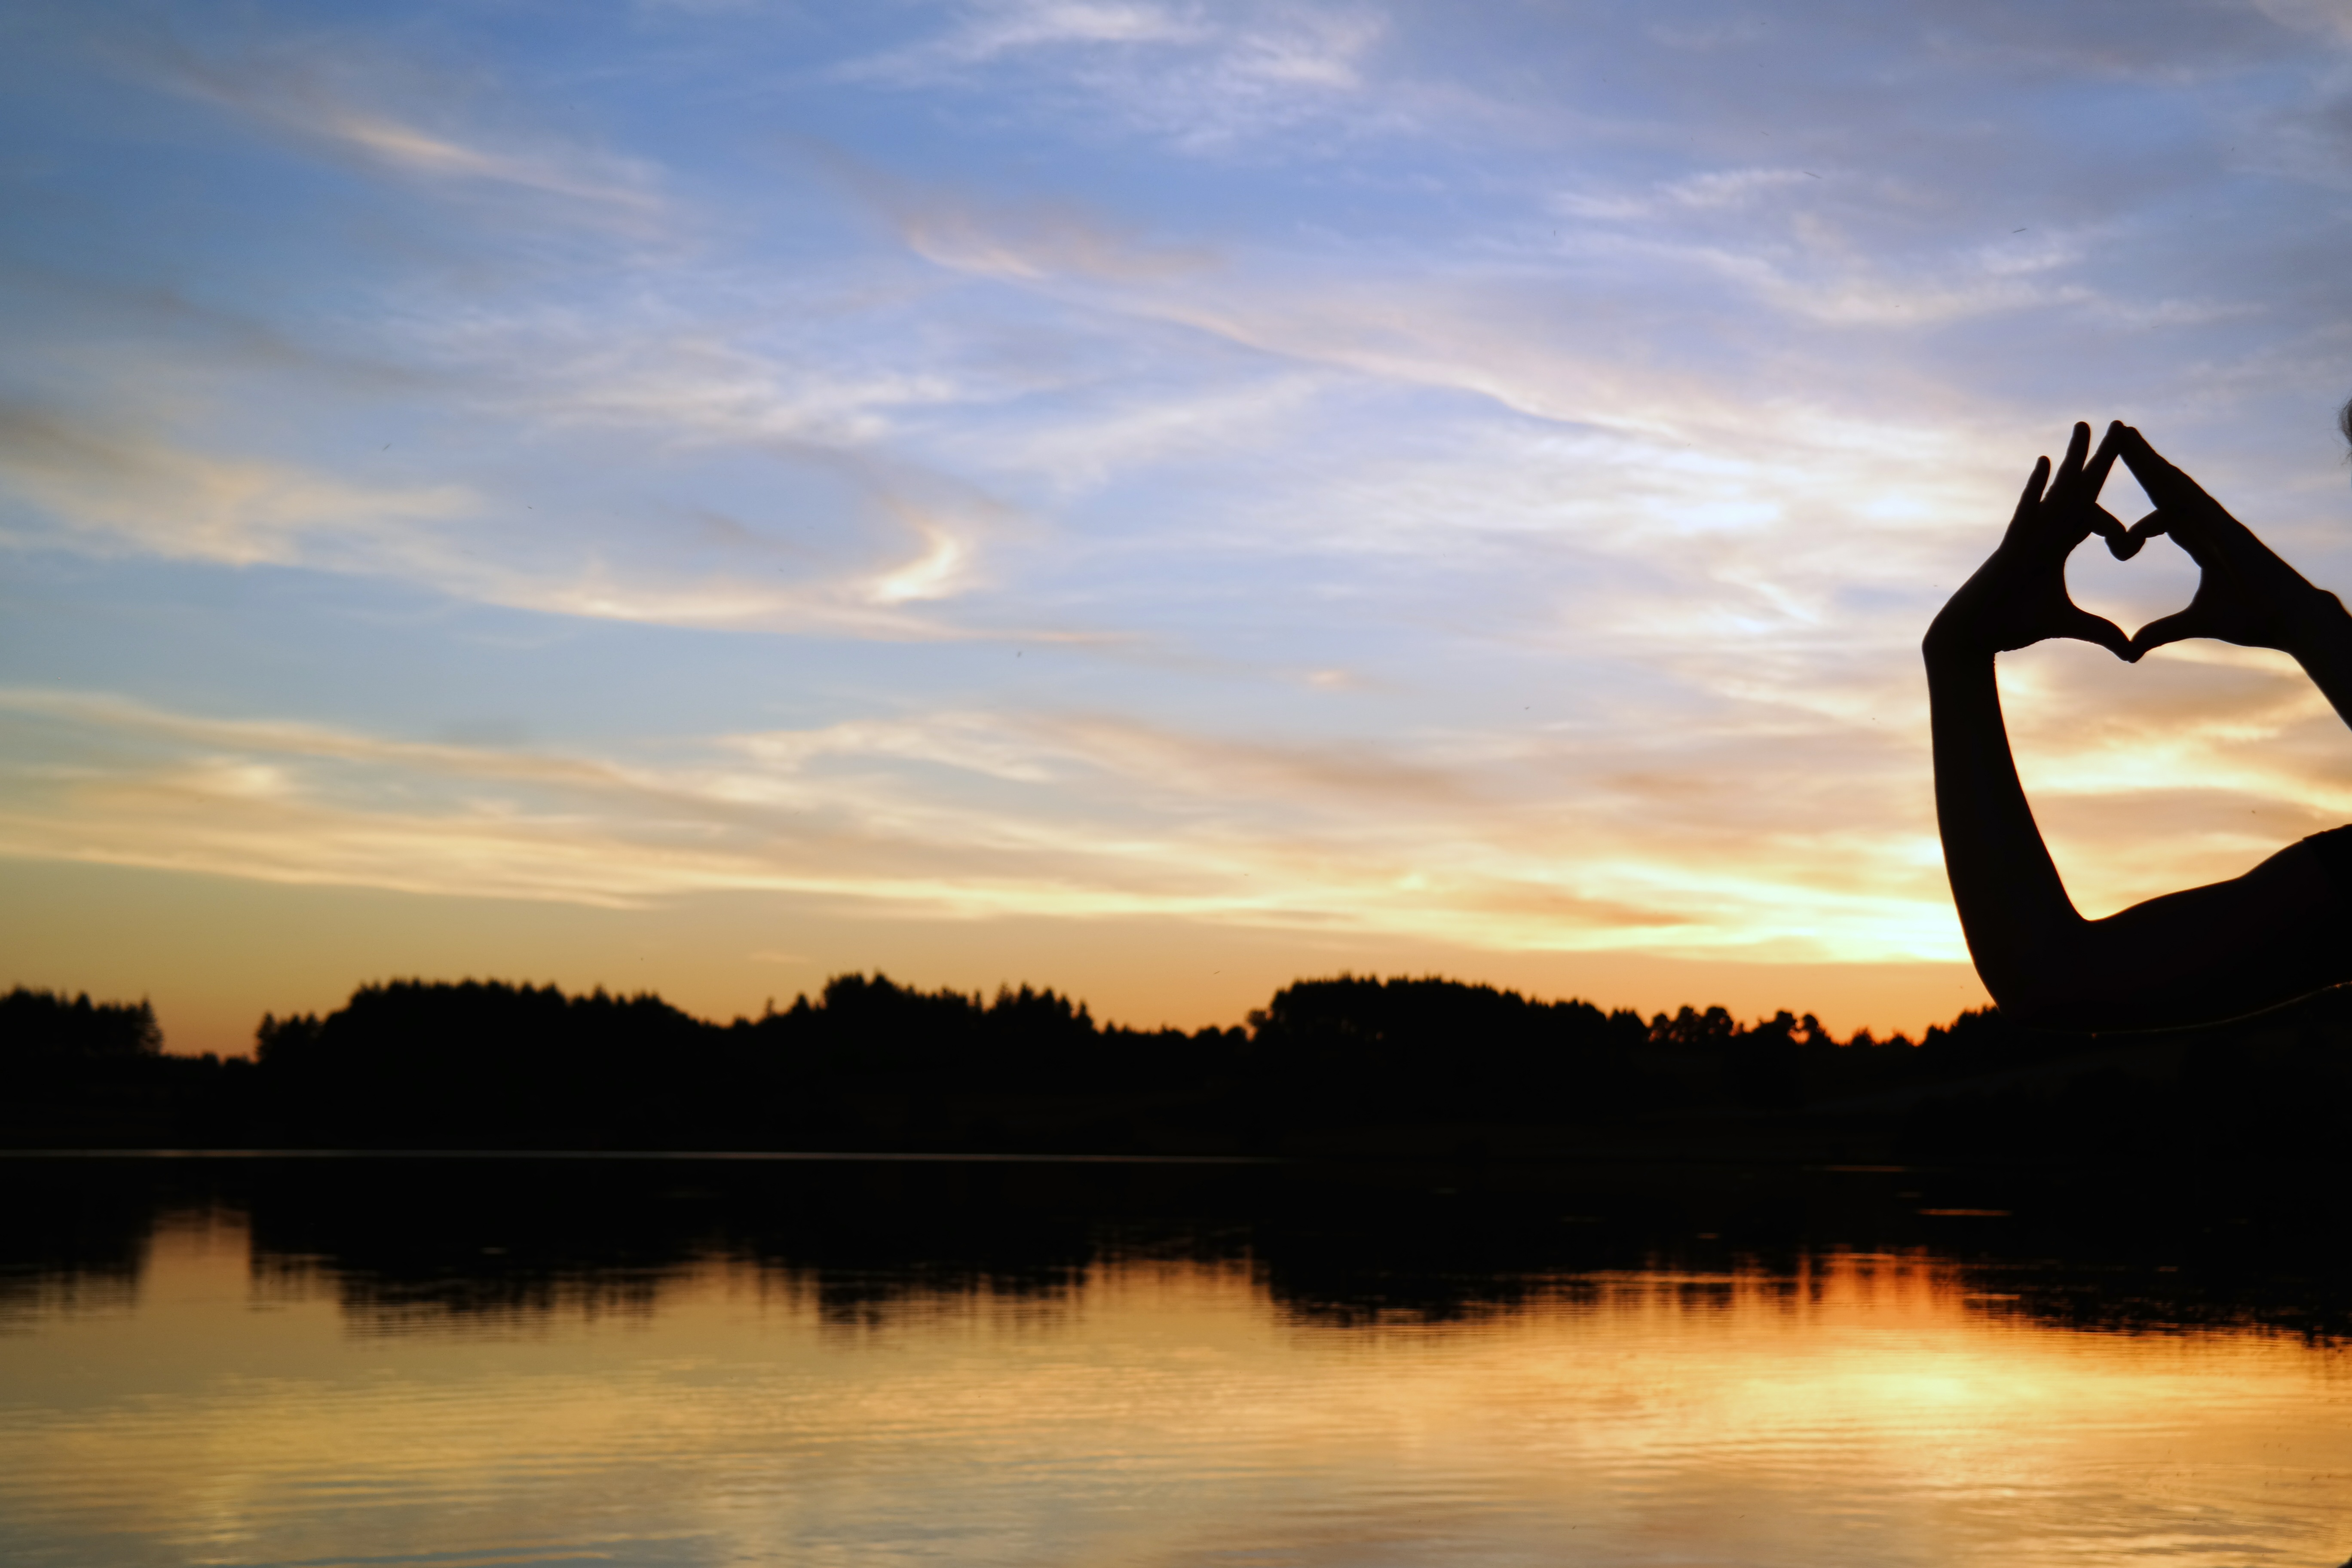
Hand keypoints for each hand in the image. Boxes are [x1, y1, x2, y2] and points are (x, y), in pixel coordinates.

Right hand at [1926, 420, 2132, 662]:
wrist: (1974, 636)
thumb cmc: (2012, 626)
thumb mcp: (2068, 624)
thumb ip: (2100, 630)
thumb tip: (2131, 651)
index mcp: (2058, 547)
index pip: (2095, 520)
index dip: (2120, 532)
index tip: (2136, 548)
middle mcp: (2044, 533)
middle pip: (2079, 490)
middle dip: (2100, 459)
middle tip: (2120, 426)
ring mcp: (2027, 535)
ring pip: (2056, 490)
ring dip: (2072, 457)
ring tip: (2085, 427)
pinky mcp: (2012, 545)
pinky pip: (2027, 511)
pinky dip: (2036, 488)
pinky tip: (2046, 463)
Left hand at [2112, 426, 2337, 660]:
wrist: (2289, 620)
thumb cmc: (2252, 618)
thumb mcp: (2195, 623)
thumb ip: (2162, 630)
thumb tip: (2132, 648)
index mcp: (2200, 542)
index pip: (2161, 516)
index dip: (2137, 505)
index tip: (2110, 507)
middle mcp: (2207, 525)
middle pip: (2166, 488)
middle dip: (2141, 463)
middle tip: (2115, 435)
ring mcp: (2218, 523)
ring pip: (2177, 484)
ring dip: (2150, 460)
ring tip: (2124, 435)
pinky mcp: (2228, 528)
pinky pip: (2197, 499)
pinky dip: (2174, 483)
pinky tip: (2154, 465)